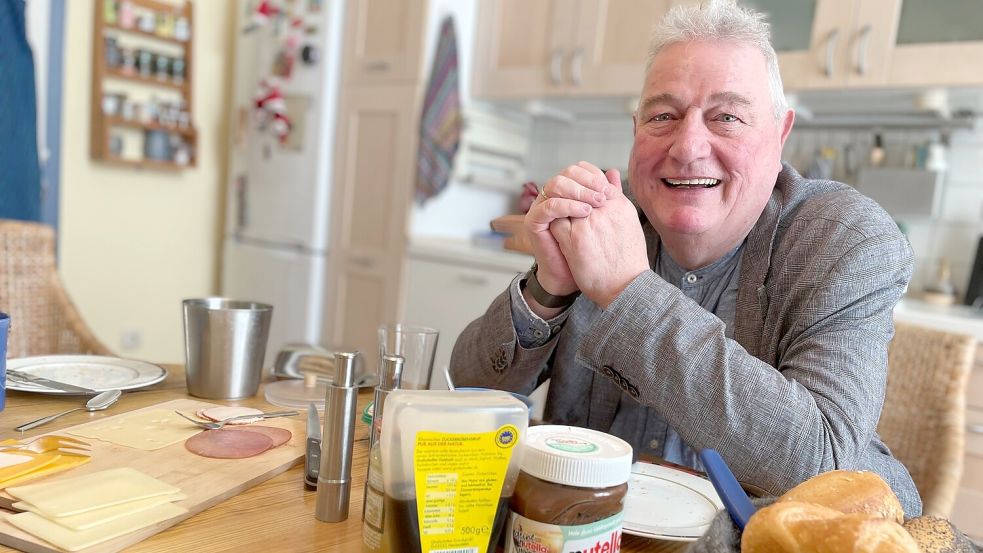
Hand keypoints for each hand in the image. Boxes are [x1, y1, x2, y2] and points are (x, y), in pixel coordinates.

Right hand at [523, 162, 616, 295]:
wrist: (571, 277)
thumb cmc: (588, 251)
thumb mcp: (601, 218)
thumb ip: (605, 196)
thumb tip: (614, 173)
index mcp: (566, 193)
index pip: (578, 170)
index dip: (594, 175)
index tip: (609, 188)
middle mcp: (552, 196)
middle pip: (567, 173)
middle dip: (588, 181)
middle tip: (604, 195)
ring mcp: (540, 208)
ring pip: (556, 184)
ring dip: (579, 191)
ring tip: (596, 203)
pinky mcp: (533, 222)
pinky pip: (549, 206)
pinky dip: (568, 206)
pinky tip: (585, 212)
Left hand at [550, 169, 648, 307]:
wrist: (625, 287)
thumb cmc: (628, 257)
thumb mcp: (628, 221)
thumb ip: (617, 195)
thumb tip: (612, 172)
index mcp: (619, 204)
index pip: (595, 178)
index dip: (583, 182)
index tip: (579, 192)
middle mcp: (604, 210)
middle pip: (577, 187)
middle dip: (568, 192)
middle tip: (564, 202)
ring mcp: (588, 223)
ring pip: (563, 202)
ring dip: (560, 207)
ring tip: (561, 218)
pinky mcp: (574, 239)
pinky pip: (556, 221)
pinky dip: (554, 223)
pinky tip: (557, 233)